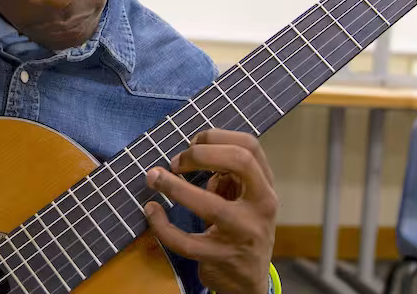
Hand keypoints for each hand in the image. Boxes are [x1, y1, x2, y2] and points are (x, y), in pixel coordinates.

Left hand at [144, 129, 277, 293]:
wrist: (248, 281)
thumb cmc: (240, 227)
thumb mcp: (242, 198)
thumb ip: (226, 174)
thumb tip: (193, 153)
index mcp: (265, 186)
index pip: (249, 145)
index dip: (215, 137)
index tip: (192, 143)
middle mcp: (261, 207)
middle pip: (239, 161)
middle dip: (200, 154)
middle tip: (176, 162)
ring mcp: (243, 234)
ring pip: (209, 205)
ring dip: (174, 187)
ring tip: (153, 177)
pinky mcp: (220, 258)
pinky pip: (185, 240)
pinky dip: (162, 225)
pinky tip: (152, 211)